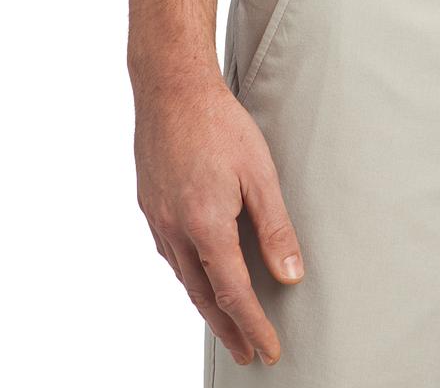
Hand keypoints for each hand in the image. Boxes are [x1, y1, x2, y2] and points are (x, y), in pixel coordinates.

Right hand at [133, 64, 304, 364]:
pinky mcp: (149, 204)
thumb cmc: (219, 123)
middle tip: (248, 353)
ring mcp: (158, 219)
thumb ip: (275, 227)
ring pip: (184, 278)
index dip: (254, 326)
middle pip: (204, 296)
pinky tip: (199, 273)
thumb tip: (290, 275)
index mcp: (206, 225)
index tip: (270, 350)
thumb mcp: (259, 172)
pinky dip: (188, 274)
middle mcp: (176, 230)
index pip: (234, 294)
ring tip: (228, 323)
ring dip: (207, 305)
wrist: (170, 86)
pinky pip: (171, 254)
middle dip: (229, 328)